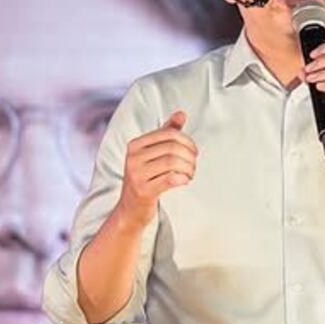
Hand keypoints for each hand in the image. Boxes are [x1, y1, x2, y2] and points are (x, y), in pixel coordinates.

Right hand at [116, 109, 195, 226]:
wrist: (130, 209)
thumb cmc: (146, 178)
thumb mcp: (153, 154)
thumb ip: (166, 133)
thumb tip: (181, 114)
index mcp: (135, 144)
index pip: (169, 133)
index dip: (187, 141)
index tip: (194, 152)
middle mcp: (133, 157)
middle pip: (172, 148)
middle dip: (190, 156)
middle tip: (193, 165)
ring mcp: (136, 174)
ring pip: (173, 162)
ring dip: (188, 168)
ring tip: (190, 174)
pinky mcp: (143, 190)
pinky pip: (170, 179)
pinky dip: (183, 179)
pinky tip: (185, 181)